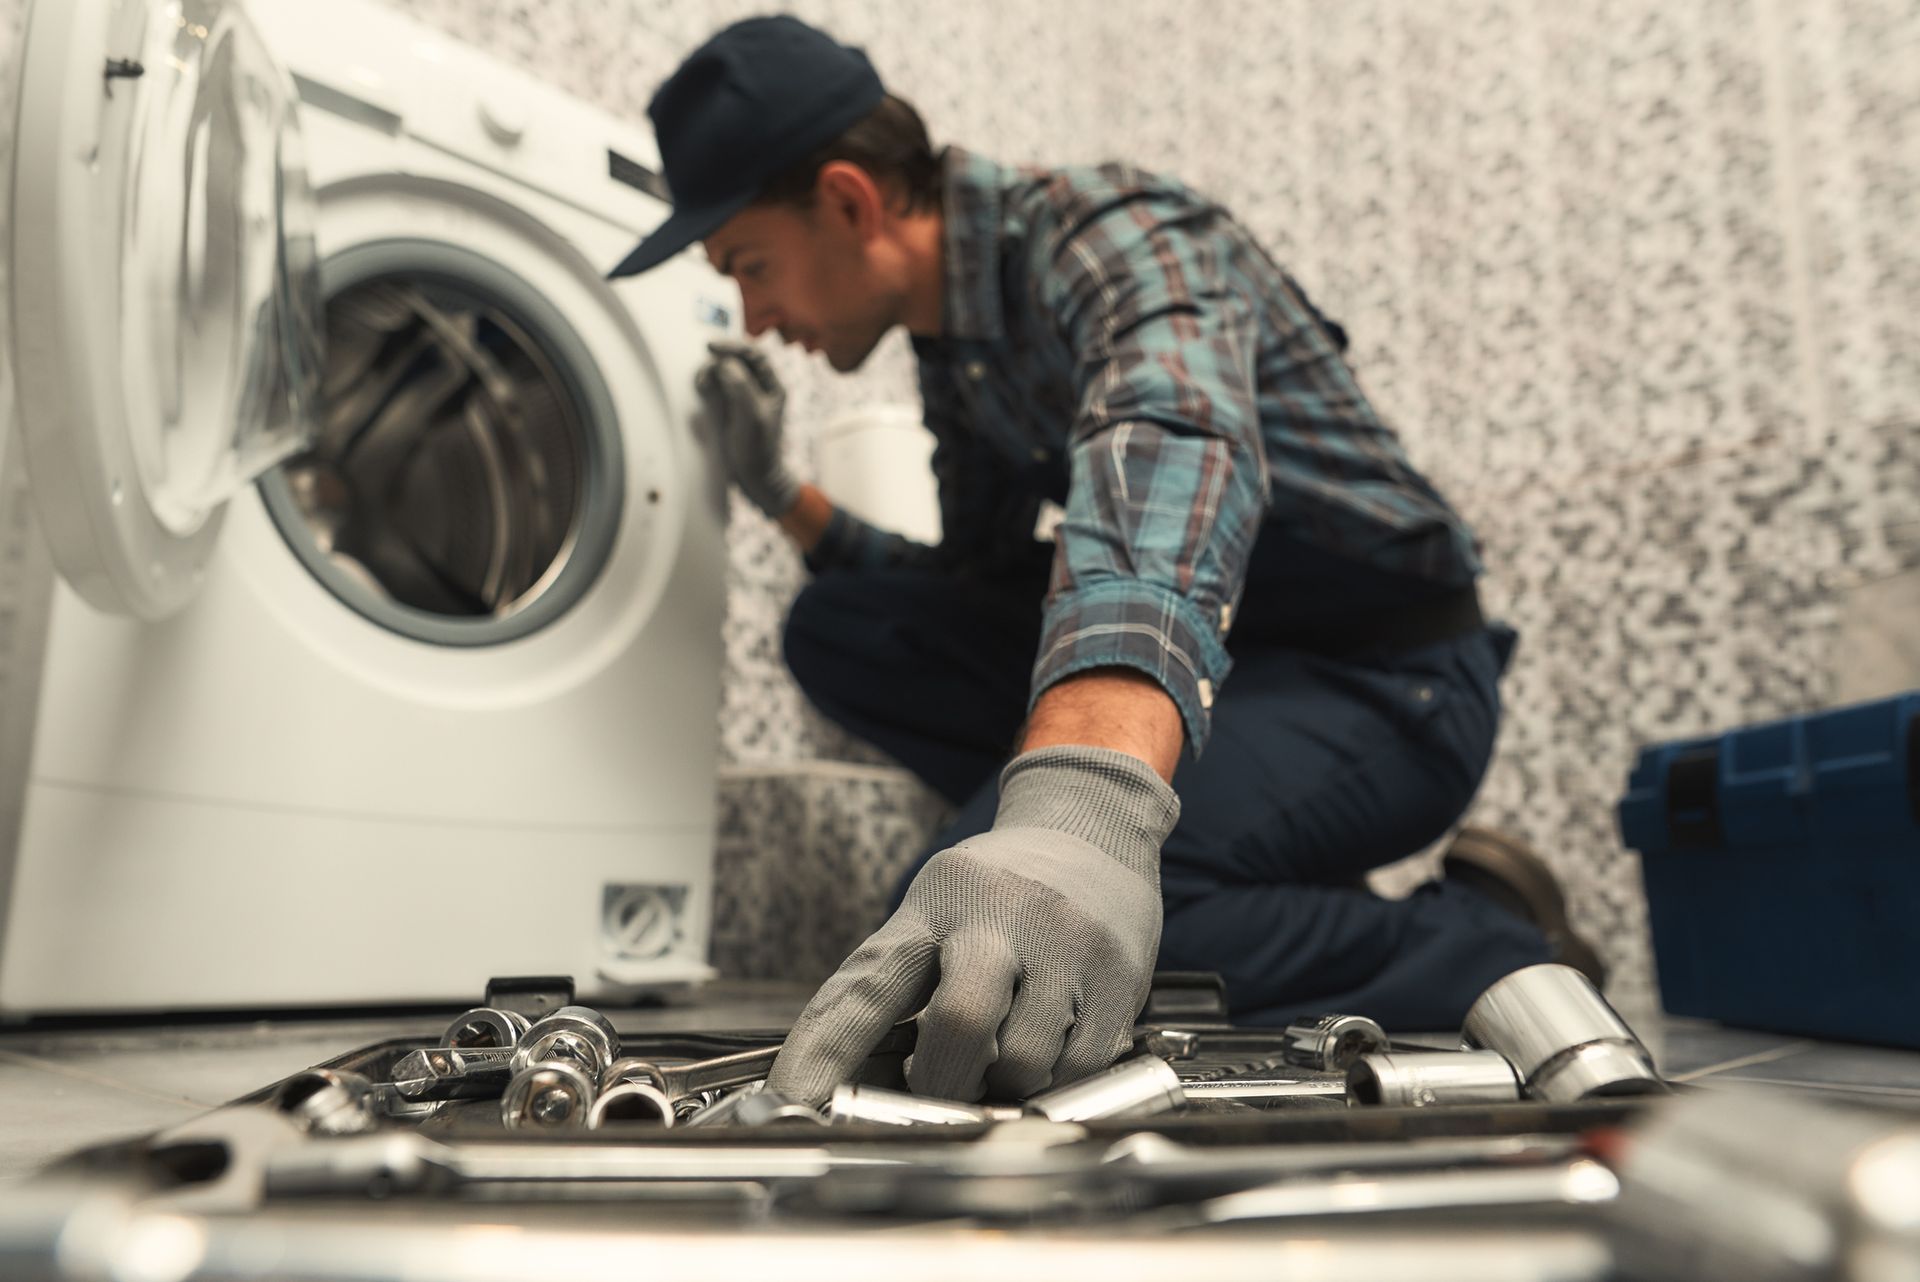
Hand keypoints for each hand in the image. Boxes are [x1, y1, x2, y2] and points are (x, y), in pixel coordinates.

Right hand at [695, 340, 800, 517]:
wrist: (755, 478)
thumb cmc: (760, 450)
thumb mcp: (752, 416)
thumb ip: (741, 387)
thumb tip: (725, 364)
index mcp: (773, 387)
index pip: (754, 356)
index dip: (733, 347)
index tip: (711, 347)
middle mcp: (758, 389)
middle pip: (736, 361)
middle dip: (718, 362)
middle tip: (704, 374)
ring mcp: (743, 398)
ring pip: (724, 374)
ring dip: (711, 374)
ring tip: (702, 384)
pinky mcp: (729, 409)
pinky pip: (716, 389)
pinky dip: (707, 386)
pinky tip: (702, 391)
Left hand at [766, 746, 1178, 1105]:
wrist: (1094, 830)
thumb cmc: (997, 890)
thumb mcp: (934, 911)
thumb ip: (896, 989)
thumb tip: (851, 1085)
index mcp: (935, 905)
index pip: (868, 983)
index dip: (823, 1051)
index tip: (792, 1102)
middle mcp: (1001, 918)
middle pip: (961, 1021)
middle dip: (939, 1082)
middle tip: (934, 1092)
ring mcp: (1066, 946)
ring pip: (1025, 1060)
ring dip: (1001, 1087)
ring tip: (999, 1060)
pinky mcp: (1119, 979)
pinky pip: (1080, 1069)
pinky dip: (1052, 1083)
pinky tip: (1047, 1049)